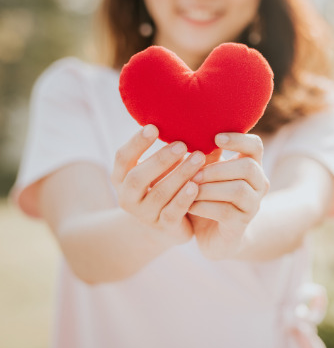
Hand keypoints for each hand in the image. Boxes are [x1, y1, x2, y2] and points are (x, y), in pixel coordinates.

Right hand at [111, 125, 205, 246]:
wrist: (168, 226)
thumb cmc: (168, 186)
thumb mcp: (162, 168)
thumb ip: (171, 149)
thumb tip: (196, 120)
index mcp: (122, 177)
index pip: (122, 158)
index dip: (136, 143)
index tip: (153, 127)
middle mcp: (128, 197)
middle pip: (137, 178)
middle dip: (160, 159)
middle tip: (182, 144)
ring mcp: (144, 214)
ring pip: (158, 194)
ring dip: (179, 175)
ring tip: (198, 159)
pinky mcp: (163, 227)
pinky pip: (172, 213)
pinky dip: (183, 199)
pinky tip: (196, 185)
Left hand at [188, 133, 269, 259]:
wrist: (214, 237)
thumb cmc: (207, 199)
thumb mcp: (205, 175)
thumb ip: (203, 157)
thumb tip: (190, 132)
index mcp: (251, 166)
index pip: (255, 146)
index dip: (238, 139)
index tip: (216, 138)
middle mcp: (258, 184)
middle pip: (248, 167)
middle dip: (218, 168)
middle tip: (193, 173)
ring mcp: (253, 205)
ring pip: (238, 190)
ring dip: (210, 188)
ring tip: (190, 188)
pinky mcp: (242, 224)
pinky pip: (226, 211)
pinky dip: (205, 206)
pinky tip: (190, 205)